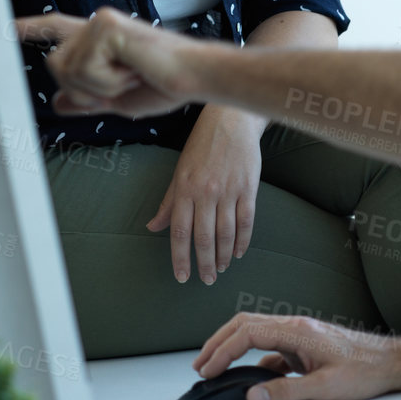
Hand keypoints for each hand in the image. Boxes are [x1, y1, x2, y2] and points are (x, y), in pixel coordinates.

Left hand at [14, 8, 201, 118]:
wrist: (194, 77)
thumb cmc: (165, 85)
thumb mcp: (116, 99)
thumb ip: (85, 99)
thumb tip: (57, 103)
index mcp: (99, 40)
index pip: (57, 29)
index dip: (31, 28)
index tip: (6, 27)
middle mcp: (96, 25)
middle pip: (55, 65)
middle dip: (83, 89)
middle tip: (124, 83)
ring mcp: (100, 23)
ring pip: (67, 70)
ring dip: (99, 87)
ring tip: (132, 75)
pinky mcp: (106, 27)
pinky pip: (85, 69)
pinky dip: (108, 82)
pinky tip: (133, 70)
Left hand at [148, 106, 263, 283]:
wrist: (231, 120)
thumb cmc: (201, 145)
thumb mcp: (179, 171)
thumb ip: (168, 202)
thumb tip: (152, 226)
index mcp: (184, 189)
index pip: (179, 232)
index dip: (180, 258)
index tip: (182, 276)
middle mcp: (205, 193)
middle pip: (204, 238)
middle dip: (204, 263)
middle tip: (206, 280)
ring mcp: (228, 191)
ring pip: (226, 233)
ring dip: (224, 256)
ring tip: (221, 268)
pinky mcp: (248, 188)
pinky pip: (246, 221)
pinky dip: (243, 240)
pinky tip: (239, 252)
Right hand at [192, 314, 400, 399]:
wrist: (390, 363)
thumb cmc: (365, 371)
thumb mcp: (325, 388)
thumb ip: (287, 392)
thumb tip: (254, 396)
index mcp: (297, 331)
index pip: (247, 332)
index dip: (222, 350)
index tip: (207, 369)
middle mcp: (295, 327)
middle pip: (245, 325)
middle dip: (219, 343)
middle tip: (201, 364)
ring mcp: (299, 335)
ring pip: (256, 332)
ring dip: (233, 347)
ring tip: (216, 366)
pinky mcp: (304, 345)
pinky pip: (271, 347)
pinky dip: (253, 357)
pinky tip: (251, 377)